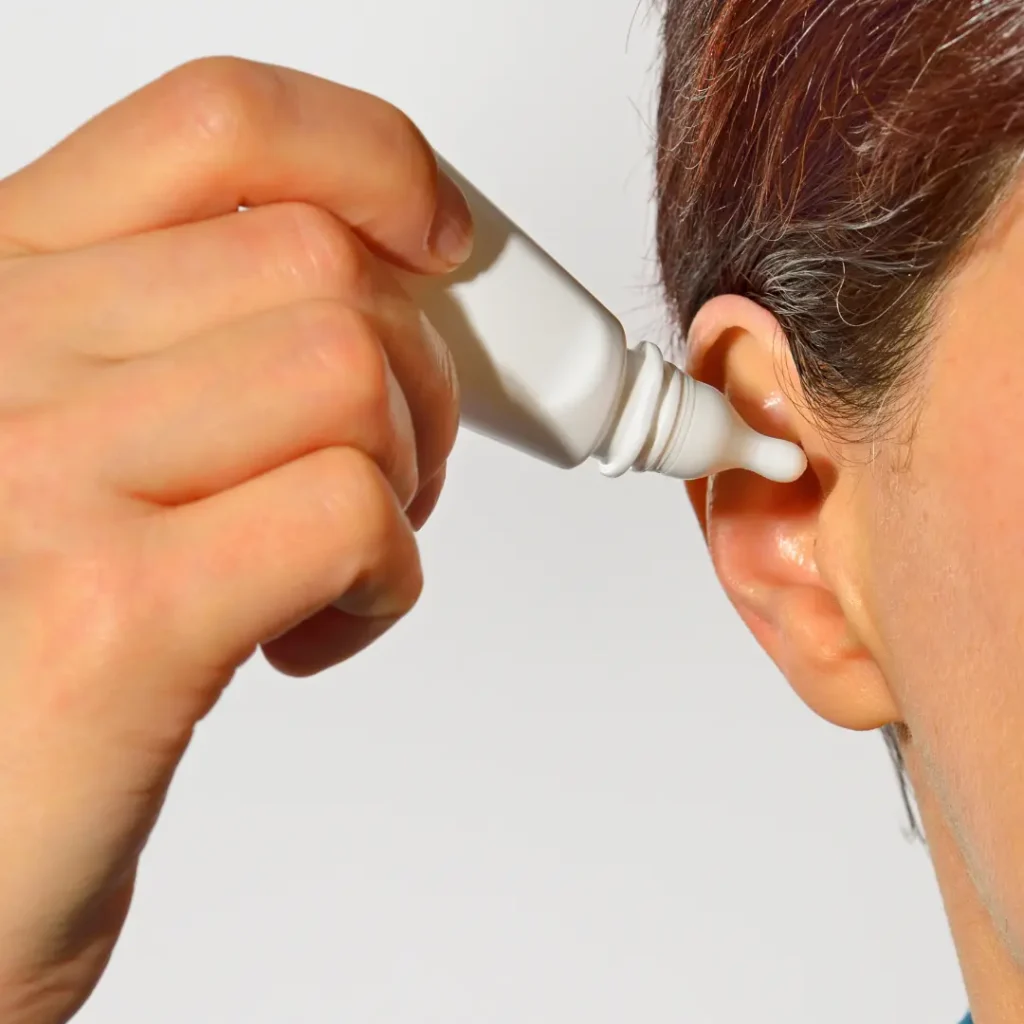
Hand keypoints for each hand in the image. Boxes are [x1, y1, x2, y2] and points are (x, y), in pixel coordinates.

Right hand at [0, 57, 470, 1022]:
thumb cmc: (10, 657)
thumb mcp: (72, 443)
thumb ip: (194, 349)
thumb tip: (371, 301)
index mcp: (9, 292)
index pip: (221, 130)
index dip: (366, 159)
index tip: (435, 234)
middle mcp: (6, 356)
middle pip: (323, 268)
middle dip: (416, 374)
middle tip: (391, 466)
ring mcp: (43, 476)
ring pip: (350, 375)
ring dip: (401, 478)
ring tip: (337, 558)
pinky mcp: (114, 614)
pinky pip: (349, 510)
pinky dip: (387, 577)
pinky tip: (315, 628)